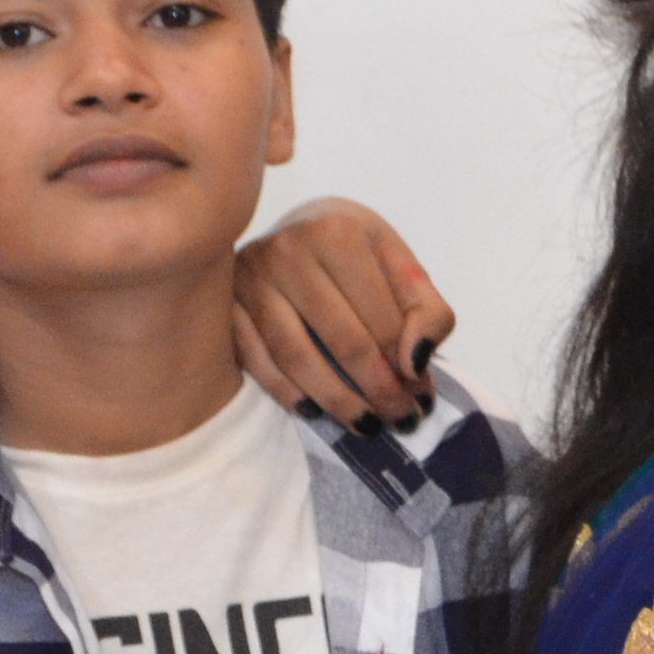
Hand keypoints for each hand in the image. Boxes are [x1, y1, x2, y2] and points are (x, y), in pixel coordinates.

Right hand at [231, 199, 448, 425]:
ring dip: (336, 401)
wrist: (295, 228)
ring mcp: (251, 277)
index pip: (383, 319)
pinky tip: (314, 412)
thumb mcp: (398, 264)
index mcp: (340, 234)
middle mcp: (290, 250)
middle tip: (401, 421)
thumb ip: (427, 311)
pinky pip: (256, 361)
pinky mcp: (226, 304)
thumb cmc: (353, 252)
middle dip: (379, 391)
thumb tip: (414, 364)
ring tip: (366, 425)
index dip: (408, 368)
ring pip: (297, 356)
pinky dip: (287, 393)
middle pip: (343, 341)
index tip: (423, 400)